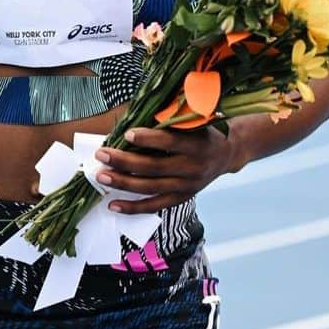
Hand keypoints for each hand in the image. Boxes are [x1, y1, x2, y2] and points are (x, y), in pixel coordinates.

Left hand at [91, 125, 249, 214]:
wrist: (227, 153)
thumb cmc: (203, 131)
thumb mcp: (195, 120)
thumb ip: (170, 121)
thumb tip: (134, 122)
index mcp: (198, 144)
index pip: (170, 142)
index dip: (148, 139)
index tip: (127, 133)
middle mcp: (193, 167)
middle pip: (154, 167)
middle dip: (124, 161)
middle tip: (102, 154)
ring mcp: (187, 186)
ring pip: (151, 188)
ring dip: (123, 183)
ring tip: (101, 175)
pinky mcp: (181, 198)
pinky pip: (155, 206)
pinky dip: (133, 207)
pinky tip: (113, 205)